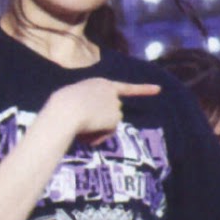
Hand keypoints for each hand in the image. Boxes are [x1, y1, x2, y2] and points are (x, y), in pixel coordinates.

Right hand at [43, 78, 160, 143]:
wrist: (65, 111)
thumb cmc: (60, 106)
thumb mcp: (73, 99)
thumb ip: (87, 105)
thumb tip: (90, 124)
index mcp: (99, 83)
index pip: (125, 88)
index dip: (143, 90)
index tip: (159, 89)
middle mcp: (112, 92)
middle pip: (112, 112)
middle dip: (101, 121)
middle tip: (82, 122)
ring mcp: (116, 104)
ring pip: (109, 123)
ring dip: (96, 129)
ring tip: (80, 126)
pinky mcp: (116, 117)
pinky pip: (107, 133)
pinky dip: (98, 136)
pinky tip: (88, 131)